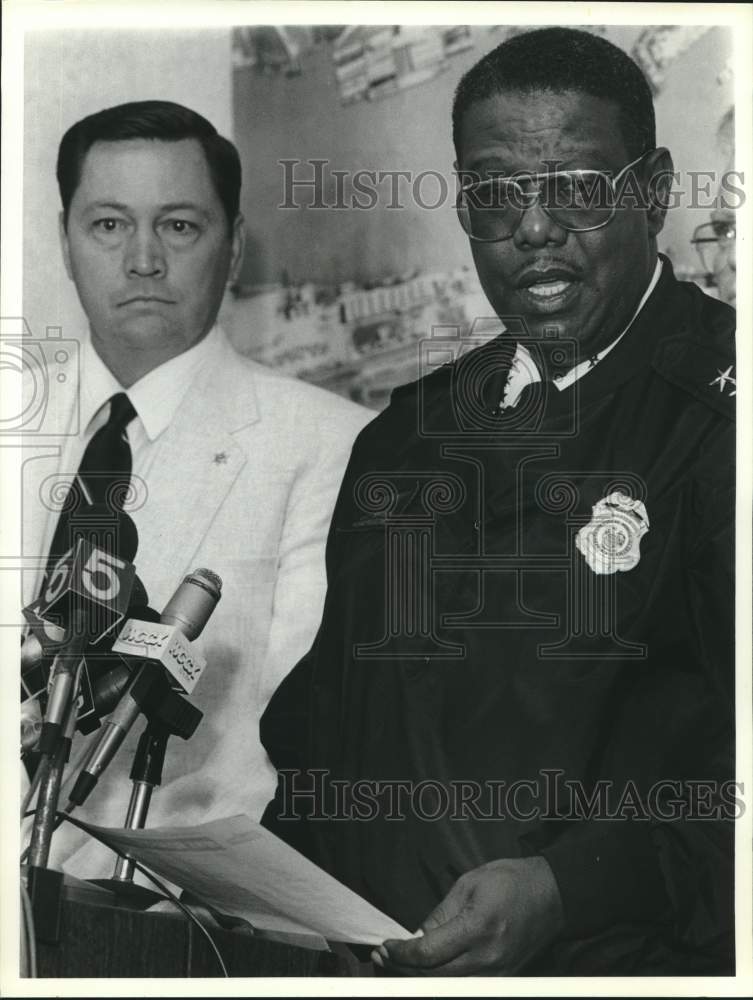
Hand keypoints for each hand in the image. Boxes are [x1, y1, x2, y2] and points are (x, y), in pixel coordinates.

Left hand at [372, 856, 563, 975]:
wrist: (553, 895)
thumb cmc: (510, 880)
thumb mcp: (469, 883)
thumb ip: (440, 914)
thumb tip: (416, 937)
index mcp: (478, 928)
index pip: (429, 953)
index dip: (402, 953)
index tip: (385, 945)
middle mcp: (488, 959)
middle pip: (434, 978)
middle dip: (403, 969)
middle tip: (382, 956)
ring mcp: (498, 974)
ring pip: (447, 987)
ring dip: (418, 978)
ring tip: (396, 965)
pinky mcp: (502, 979)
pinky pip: (463, 985)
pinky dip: (439, 980)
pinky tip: (423, 970)